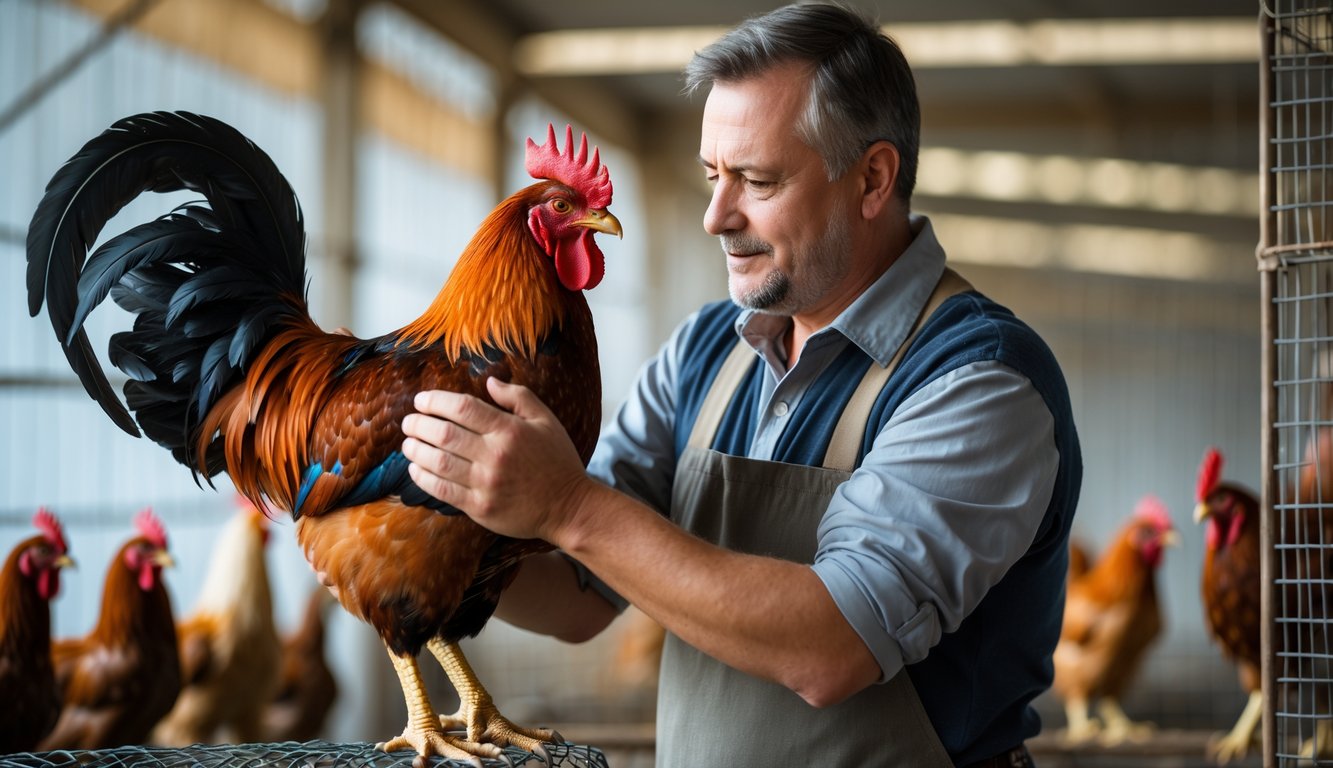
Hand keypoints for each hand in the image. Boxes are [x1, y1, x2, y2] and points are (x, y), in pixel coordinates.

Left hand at [401, 377, 592, 542]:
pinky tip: (416, 468)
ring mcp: (486, 484)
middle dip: (418, 424)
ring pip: (438, 462)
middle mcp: (495, 455)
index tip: (422, 401)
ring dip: (415, 450)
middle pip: (443, 434)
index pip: (462, 408)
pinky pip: (442, 490)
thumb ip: (518, 397)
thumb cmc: (557, 460)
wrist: (568, 507)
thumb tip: (489, 381)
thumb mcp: (546, 421)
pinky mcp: (480, 508)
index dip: (435, 401)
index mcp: (510, 430)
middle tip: (409, 422)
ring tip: (408, 444)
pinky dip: (423, 477)